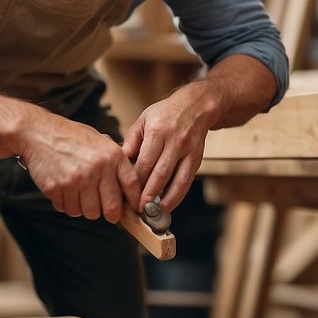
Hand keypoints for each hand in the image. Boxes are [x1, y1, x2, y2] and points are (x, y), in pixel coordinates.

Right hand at [18, 118, 140, 222]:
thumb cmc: (69, 136)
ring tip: (80, 194)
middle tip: (105, 210)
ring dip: (86, 208)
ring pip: (89, 213)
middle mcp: (97, 168)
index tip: (133, 209)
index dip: (135, 202)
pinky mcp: (58, 188)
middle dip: (110, 214)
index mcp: (111, 155)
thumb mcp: (99, 140)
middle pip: (111, 208)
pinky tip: (65, 191)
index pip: (131, 186)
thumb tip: (128, 184)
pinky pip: (68, 210)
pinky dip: (68, 205)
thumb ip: (114, 159)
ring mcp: (76, 180)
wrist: (38, 132)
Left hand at [121, 85, 212, 210]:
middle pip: (159, 174)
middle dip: (148, 194)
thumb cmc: (166, 113)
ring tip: (152, 212)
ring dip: (164, 199)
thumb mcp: (144, 119)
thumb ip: (132, 140)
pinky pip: (187, 181)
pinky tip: (168, 205)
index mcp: (157, 131)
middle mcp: (174, 141)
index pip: (145, 162)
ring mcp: (188, 151)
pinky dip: (177, 196)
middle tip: (137, 209)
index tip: (127, 194)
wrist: (197, 106)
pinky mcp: (197, 158)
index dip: (136, 181)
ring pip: (176, 180)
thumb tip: (121, 160)